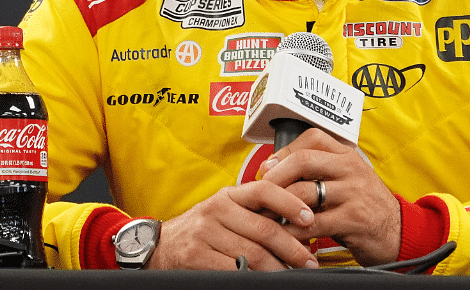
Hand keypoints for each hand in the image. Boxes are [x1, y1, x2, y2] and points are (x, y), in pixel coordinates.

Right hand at [146, 181, 320, 269]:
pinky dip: (254, 278)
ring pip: (253, 254)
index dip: (290, 202)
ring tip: (291, 275)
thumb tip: (297, 221)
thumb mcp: (224, 212)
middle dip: (293, 248)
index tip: (310, 218)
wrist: (159, 247)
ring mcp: (204, 234)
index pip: (264, 190)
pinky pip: (234, 270)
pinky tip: (264, 281)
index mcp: (227, 196)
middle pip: (264, 229)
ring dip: (278, 268)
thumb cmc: (200, 231)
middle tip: (309, 261)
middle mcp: (215, 210)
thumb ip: (253, 212)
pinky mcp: (196, 257)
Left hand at [257, 128, 400, 265]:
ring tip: (266, 216)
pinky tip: (284, 235)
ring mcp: (354, 194)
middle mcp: (351, 170)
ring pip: (305, 193)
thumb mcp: (347, 179)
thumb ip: (319, 171)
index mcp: (348, 156)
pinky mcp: (353, 220)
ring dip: (279, 207)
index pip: (312, 138)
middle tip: (260, 192)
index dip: (284, 151)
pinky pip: (313, 223)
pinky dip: (293, 230)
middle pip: (303, 161)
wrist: (398, 232)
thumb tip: (274, 167)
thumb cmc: (364, 206)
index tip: (268, 168)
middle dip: (276, 177)